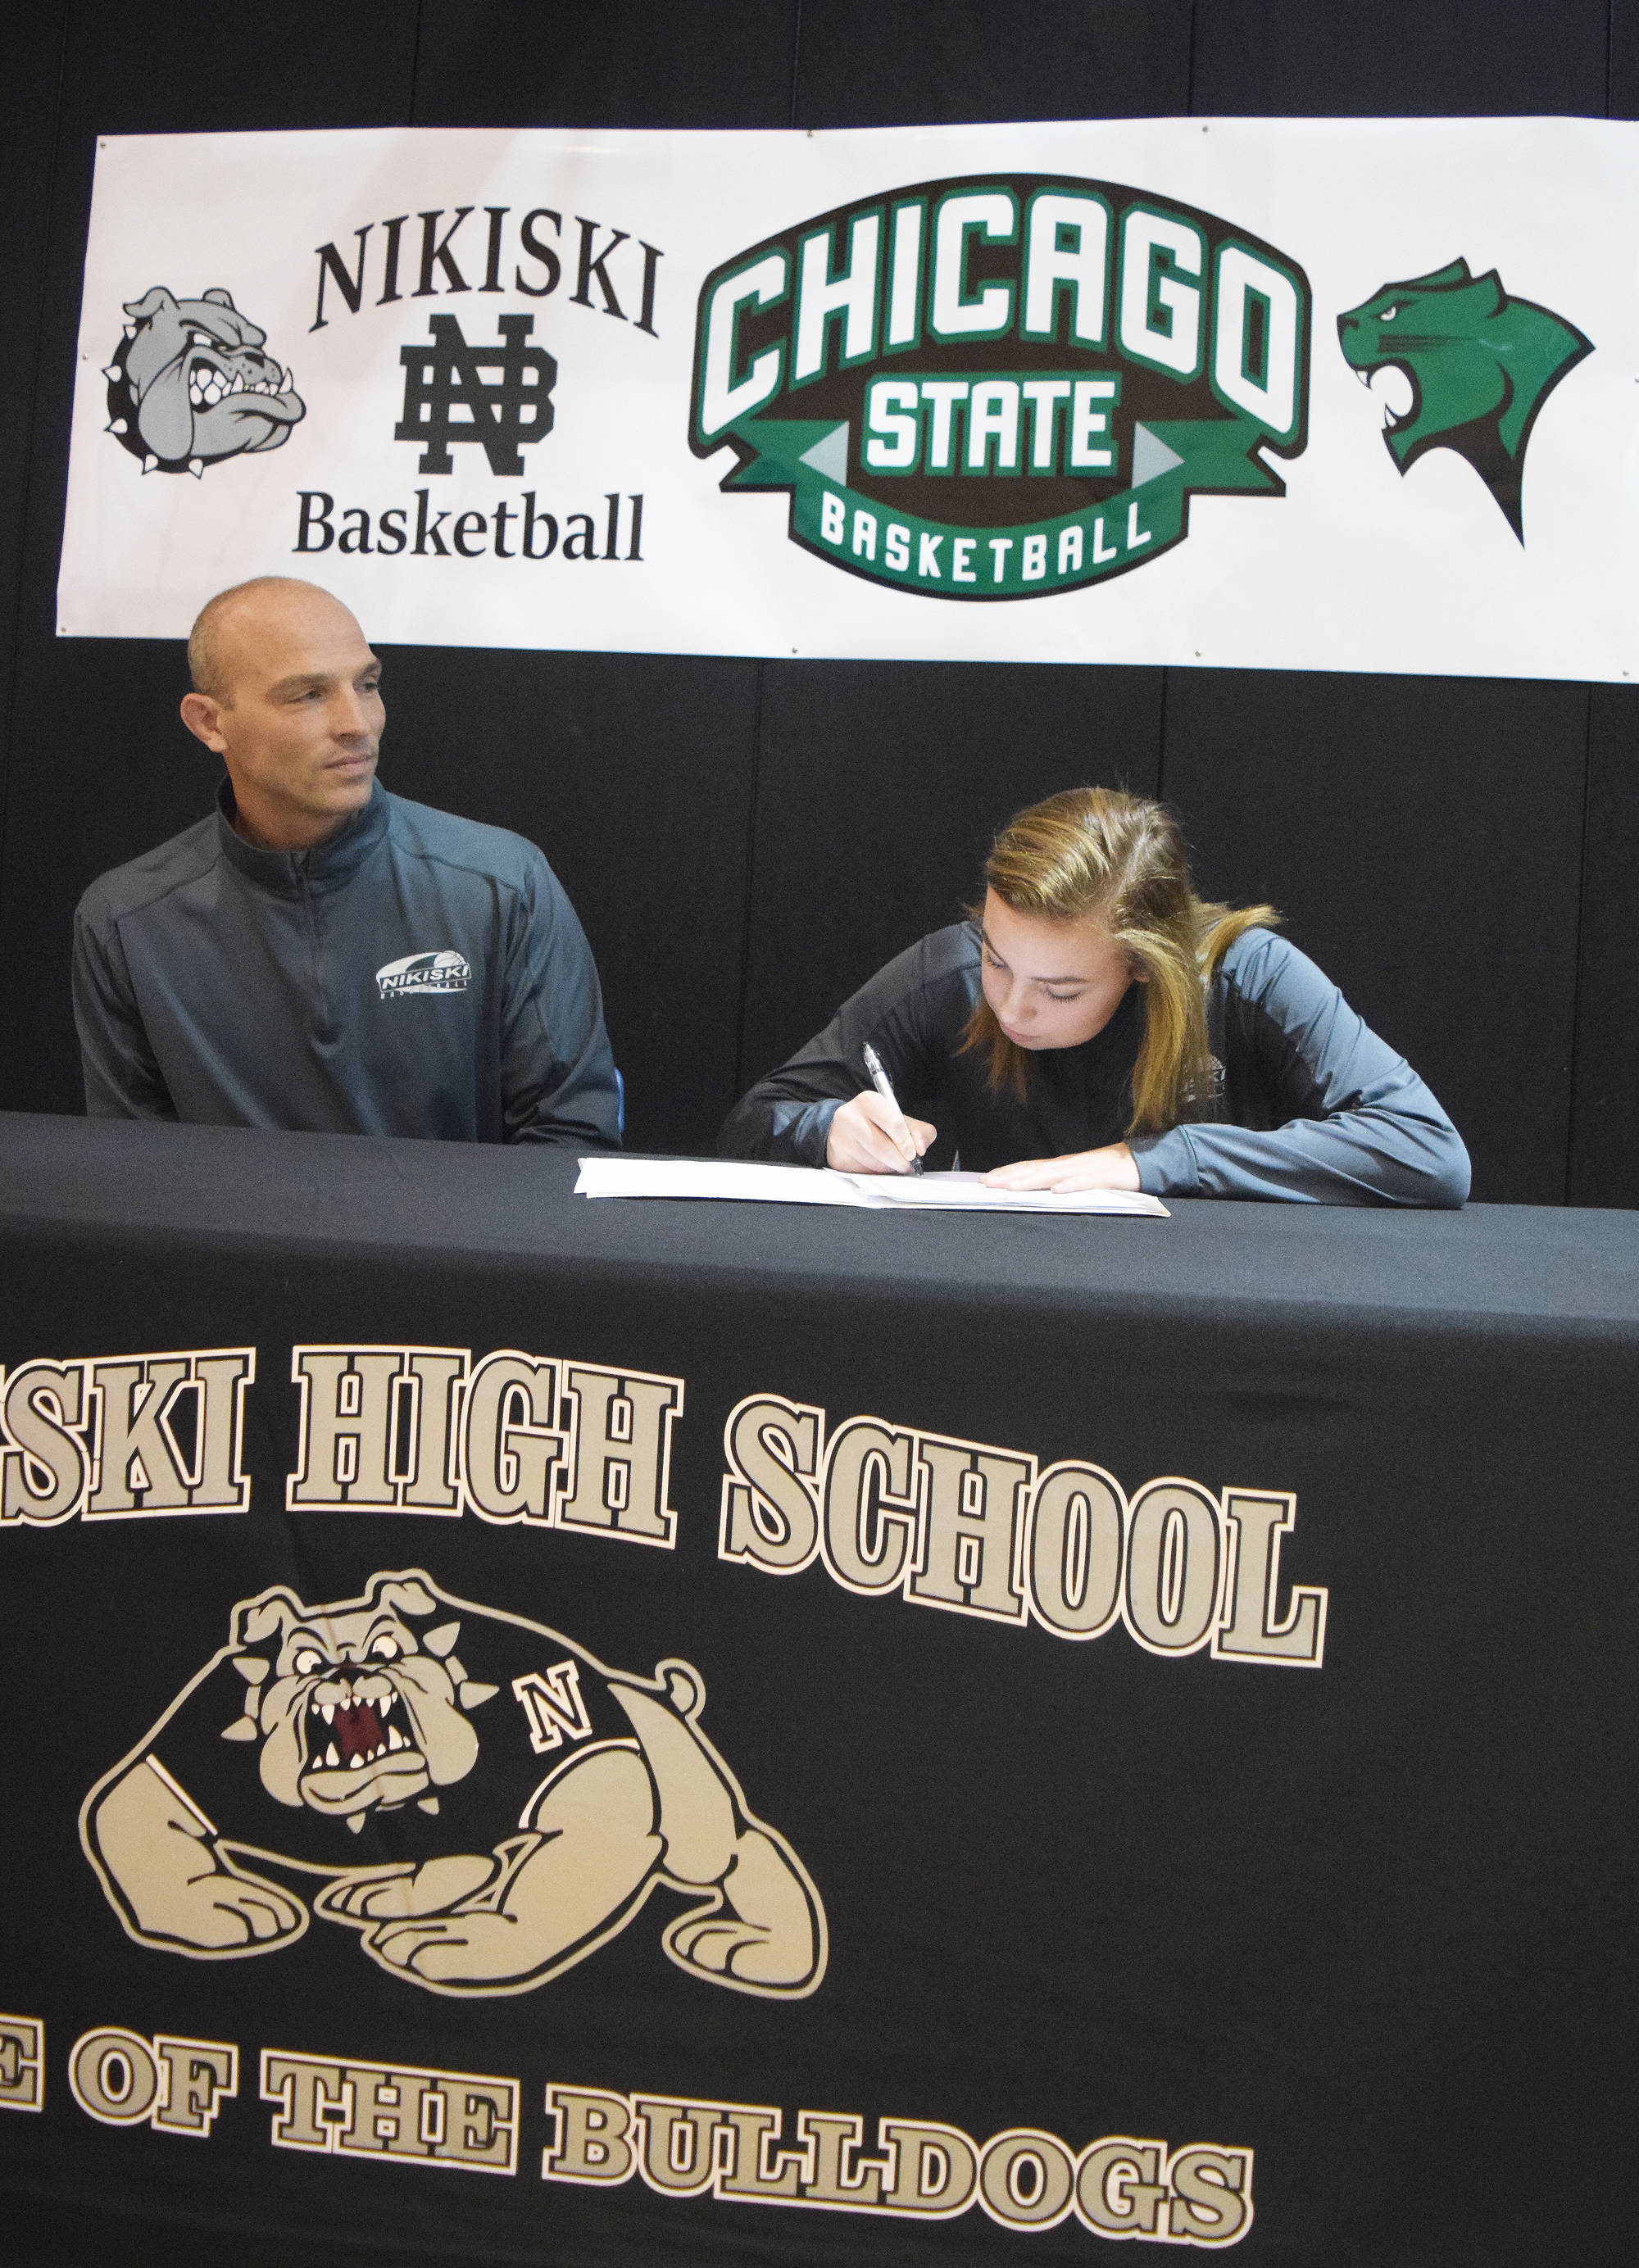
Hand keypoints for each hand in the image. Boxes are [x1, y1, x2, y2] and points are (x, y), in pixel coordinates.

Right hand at [826, 1091, 936, 1173]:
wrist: (845, 1130)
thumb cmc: (877, 1124)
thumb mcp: (901, 1120)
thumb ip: (919, 1131)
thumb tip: (920, 1148)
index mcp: (868, 1101)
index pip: (893, 1122)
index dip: (906, 1141)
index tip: (913, 1153)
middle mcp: (849, 1116)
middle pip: (882, 1147)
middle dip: (900, 1161)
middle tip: (906, 1164)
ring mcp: (840, 1138)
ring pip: (873, 1163)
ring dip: (888, 1168)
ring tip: (891, 1163)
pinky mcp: (837, 1158)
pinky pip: (863, 1172)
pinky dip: (875, 1173)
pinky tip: (876, 1165)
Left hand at [984, 1143, 1140, 1193]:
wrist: (1144, 1162)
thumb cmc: (1110, 1172)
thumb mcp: (1080, 1177)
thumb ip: (1061, 1182)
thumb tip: (1039, 1192)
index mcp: (1064, 1166)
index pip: (1030, 1168)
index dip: (1009, 1172)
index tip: (986, 1178)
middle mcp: (1070, 1165)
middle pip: (1036, 1170)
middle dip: (1010, 1176)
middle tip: (987, 1183)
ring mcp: (1087, 1170)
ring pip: (1055, 1175)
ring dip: (1032, 1180)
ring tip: (1012, 1187)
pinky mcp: (1105, 1178)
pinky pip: (1086, 1183)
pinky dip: (1071, 1185)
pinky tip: (1057, 1190)